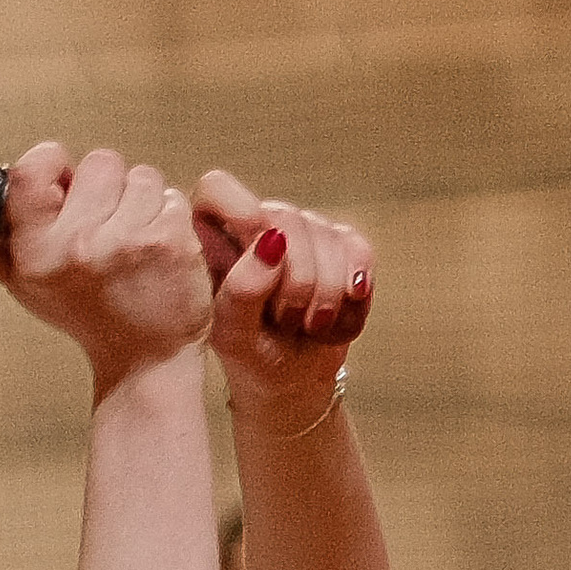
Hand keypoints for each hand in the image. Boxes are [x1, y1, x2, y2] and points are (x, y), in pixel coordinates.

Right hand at [0, 141, 211, 396]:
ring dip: (141, 201)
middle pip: (99, 161)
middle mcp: (80, 246)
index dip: (53, 163)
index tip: (63, 182)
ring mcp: (128, 242)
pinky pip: (171, 197)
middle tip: (106, 225)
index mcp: (38, 252)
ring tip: (134, 241)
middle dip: (106, 187)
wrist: (144, 360)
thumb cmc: (83, 315)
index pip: (32, 169)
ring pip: (141, 175)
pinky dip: (168, 218)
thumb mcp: (25, 286)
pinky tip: (158, 250)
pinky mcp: (169, 242)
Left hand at [193, 174, 373, 429]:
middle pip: (284, 217)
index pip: (216, 188)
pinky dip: (353, 290)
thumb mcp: (235, 337)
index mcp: (213, 241)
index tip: (258, 245)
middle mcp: (257, 226)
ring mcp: (302, 232)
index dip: (239, 207)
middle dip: (295, 277)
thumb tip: (272, 243)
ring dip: (324, 293)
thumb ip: (241, 292)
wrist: (292, 381)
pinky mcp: (340, 245)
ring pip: (324, 234)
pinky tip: (339, 316)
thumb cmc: (251, 357)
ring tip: (308, 325)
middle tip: (287, 318)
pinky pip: (357, 248)